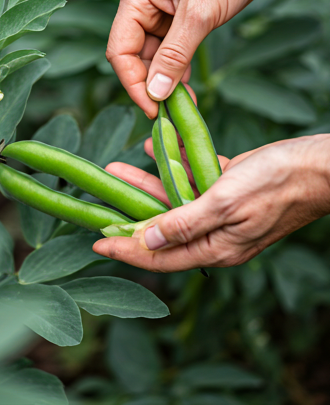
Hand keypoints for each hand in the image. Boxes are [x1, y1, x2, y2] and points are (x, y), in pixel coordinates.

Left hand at [92, 135, 329, 271]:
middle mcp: (213, 235)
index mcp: (215, 247)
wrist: (318, 164)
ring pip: (171, 202)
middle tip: (97, 211)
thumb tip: (147, 241)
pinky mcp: (225, 191)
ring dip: (144, 185)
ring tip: (116, 168)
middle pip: (159, 230)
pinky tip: (156, 148)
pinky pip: (190, 180)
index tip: (96, 245)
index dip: (125, 251)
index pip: (158, 256)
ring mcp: (219, 213)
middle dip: (126, 217)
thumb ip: (184, 224)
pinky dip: (173, 166)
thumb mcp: (225, 203)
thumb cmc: (277, 183)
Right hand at [106, 0, 329, 118]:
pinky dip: (177, 71)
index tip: (152, 108)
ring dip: (165, 82)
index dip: (133, 83)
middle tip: (169, 112)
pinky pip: (168, 52)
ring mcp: (157, 13)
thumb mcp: (200, 13)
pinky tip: (187, 88)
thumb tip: (156, 92)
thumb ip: (175, 56)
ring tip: (182, 104)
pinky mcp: (175, 20)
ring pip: (152, 58)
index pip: (120, 50)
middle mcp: (141, 6)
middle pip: (134, 57)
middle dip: (151, 85)